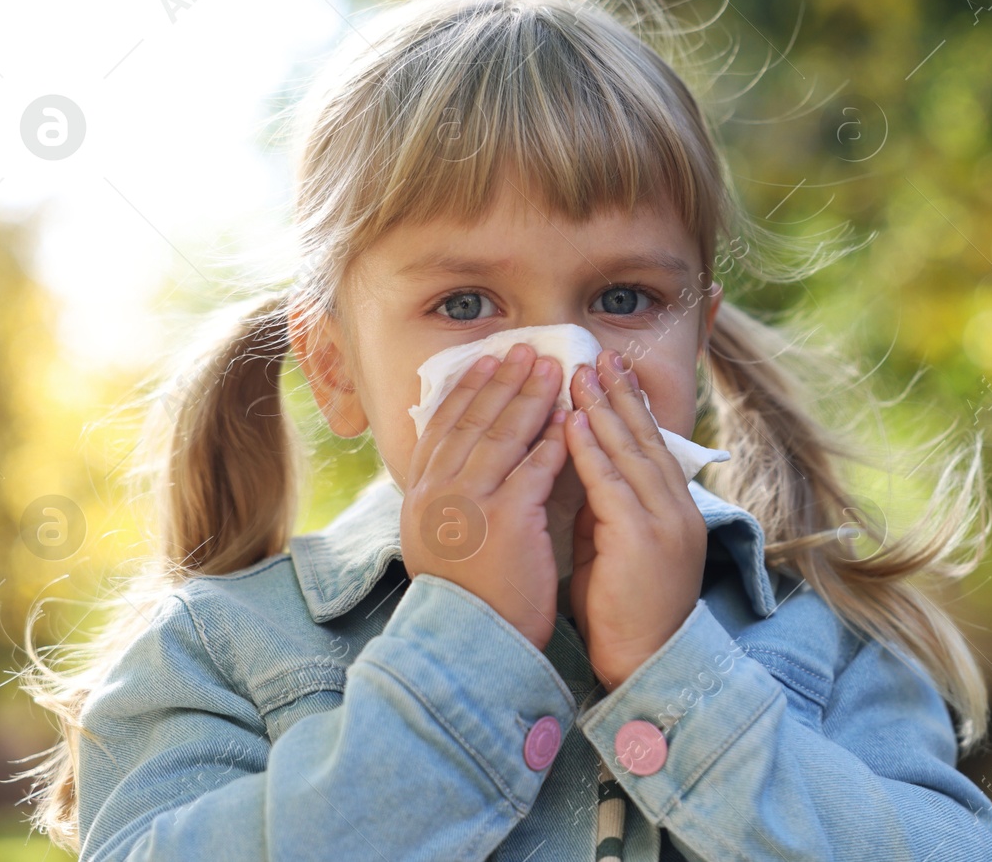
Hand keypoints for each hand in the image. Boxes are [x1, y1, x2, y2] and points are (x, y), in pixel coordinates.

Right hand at [400, 342, 569, 650]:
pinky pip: (536, 466)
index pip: (443, 427)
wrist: (468, 641)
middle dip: (502, 380)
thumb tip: (459, 460)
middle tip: (525, 350)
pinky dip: (554, 439)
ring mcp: (471, 501)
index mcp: (420, 494)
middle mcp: (439, 491)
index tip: (486, 362)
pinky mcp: (508, 517)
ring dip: (531, 396)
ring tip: (552, 368)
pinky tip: (570, 417)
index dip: (467, 390)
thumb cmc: (463, 596)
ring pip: (504, 434)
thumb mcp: (439, 539)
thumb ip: (446, 497)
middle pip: (473, 420)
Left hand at [565, 348, 707, 691]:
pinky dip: (591, 449)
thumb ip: (601, 507)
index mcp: (672, 509)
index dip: (630, 405)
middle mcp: (675, 508)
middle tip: (598, 353)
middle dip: (620, 393)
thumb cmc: (624, 610)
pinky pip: (612, 484)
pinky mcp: (643, 539)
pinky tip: (573, 421)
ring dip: (604, 408)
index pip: (650, 444)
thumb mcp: (613, 546)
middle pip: (645, 437)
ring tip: (582, 372)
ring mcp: (664, 521)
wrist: (646, 663)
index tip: (609, 370)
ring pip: (631, 451)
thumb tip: (575, 467)